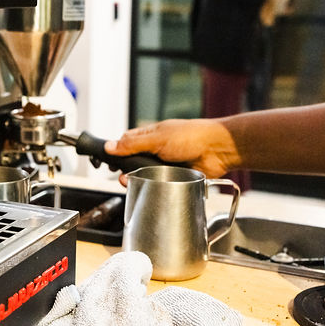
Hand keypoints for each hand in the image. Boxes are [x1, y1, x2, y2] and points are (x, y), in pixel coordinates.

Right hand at [103, 118, 240, 183]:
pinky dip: (154, 187)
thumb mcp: (157, 138)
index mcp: (150, 136)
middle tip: (121, 176)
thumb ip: (132, 144)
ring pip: (145, 175)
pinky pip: (159, 184)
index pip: (125, 143)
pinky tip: (150, 189)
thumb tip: (109, 146)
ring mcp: (165, 165)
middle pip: (133, 162)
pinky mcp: (175, 177)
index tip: (107, 162)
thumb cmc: (191, 136)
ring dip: (139, 180)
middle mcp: (156, 150)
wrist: (217, 150)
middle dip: (125, 170)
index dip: (115, 152)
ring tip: (132, 184)